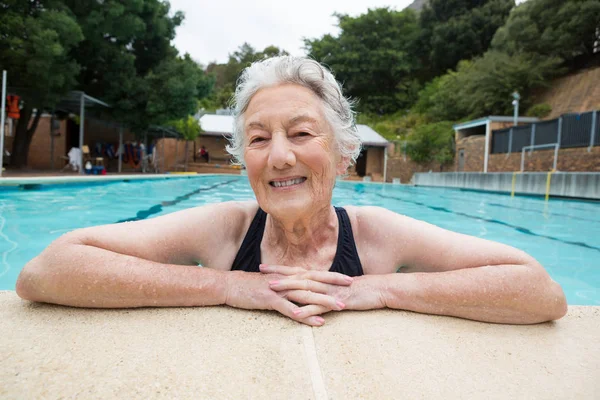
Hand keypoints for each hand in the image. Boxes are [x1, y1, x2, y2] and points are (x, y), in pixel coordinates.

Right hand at [224, 267, 349, 326]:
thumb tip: (300, 289)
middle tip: (351, 288)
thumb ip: (286, 285)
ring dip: (324, 301)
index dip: (331, 276)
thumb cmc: (250, 285)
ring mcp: (279, 289)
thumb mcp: (272, 283)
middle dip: (334, 285)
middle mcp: (287, 280)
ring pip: (306, 295)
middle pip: (315, 281)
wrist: (230, 285)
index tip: (348, 278)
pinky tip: (318, 321)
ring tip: (340, 307)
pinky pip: (291, 309)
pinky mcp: (270, 299)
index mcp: (288, 276)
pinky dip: (305, 315)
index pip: (314, 274)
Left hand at [261, 264, 385, 320]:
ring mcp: (329, 291)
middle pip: (296, 276)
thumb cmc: (358, 290)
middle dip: (278, 273)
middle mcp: (323, 281)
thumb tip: (308, 292)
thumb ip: (322, 289)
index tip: (264, 266)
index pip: (297, 271)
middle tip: (260, 271)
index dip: (280, 269)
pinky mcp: (337, 302)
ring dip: (287, 288)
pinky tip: (296, 313)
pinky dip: (307, 309)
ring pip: (305, 288)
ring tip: (271, 288)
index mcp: (322, 278)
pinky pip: (320, 306)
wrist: (379, 290)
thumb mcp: (336, 288)